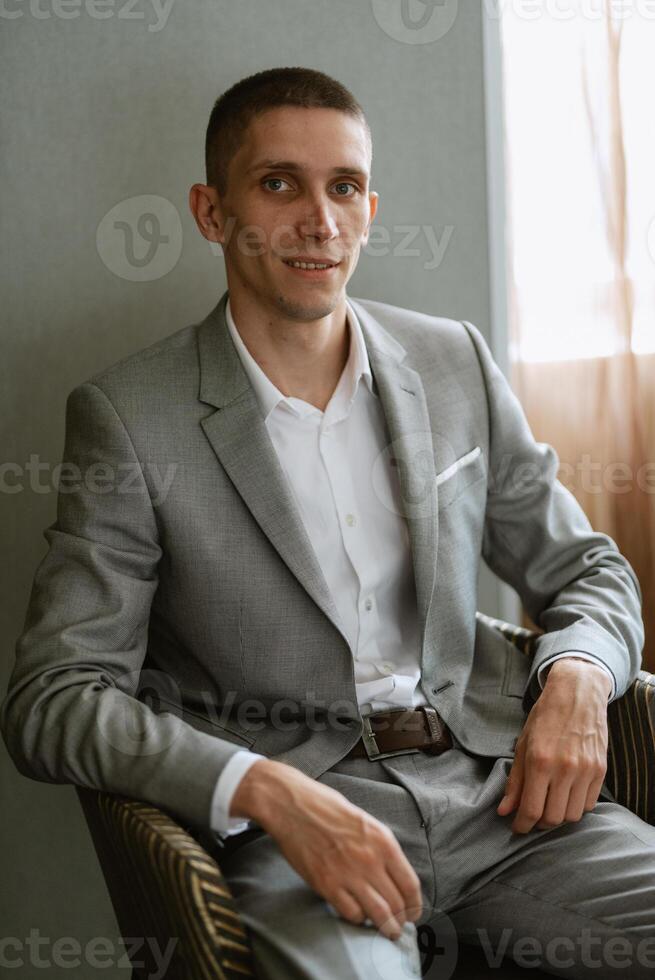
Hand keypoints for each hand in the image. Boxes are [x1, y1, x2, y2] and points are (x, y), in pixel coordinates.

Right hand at [231, 758, 422, 939]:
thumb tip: (394, 875)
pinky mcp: (327, 885)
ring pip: (378, 915)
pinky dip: (358, 919)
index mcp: (383, 841)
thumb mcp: (365, 821)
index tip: (414, 912)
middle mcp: (370, 860)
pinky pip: (351, 913)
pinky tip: (358, 915)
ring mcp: (348, 874)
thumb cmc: (326, 809)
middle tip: (399, 926)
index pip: (410, 884)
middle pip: (396, 903)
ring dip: (385, 928)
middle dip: (401, 920)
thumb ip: (380, 847)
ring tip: (387, 931)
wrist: (291, 806)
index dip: (415, 904)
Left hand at [497, 658, 611, 833]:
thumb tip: (504, 811)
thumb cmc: (545, 717)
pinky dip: (575, 807)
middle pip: (553, 818)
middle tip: (531, 818)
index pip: (531, 810)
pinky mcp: (600, 771)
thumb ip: (514, 781)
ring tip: (548, 806)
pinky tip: (565, 796)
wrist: (577, 694)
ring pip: (572, 815)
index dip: (522, 825)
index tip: (517, 827)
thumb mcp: (522, 745)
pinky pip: (588, 804)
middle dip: (538, 824)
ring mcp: (585, 771)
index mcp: (539, 761)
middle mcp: (564, 769)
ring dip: (558, 817)